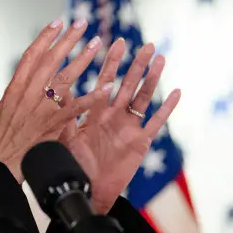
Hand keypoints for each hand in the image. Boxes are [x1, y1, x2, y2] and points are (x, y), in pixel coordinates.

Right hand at [0, 19, 113, 181]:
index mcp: (16, 87)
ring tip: (96, 44)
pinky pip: (77, 107)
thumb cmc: (3, 136)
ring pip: (65, 77)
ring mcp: (41, 107)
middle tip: (82, 24)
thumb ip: (21, 90)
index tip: (59, 22)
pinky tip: (107, 86)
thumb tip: (31, 76)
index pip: (32, 55)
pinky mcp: (53, 123)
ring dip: (82, 59)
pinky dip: (92, 97)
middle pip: (51, 60)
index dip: (46, 37)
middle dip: (68, 40)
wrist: (2, 160)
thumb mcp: (6, 106)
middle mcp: (28, 93)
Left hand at [59, 38, 180, 213]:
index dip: (112, 62)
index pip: (106, 80)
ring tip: (160, 59)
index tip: (117, 41)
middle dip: (137, 64)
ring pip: (143, 98)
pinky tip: (176, 92)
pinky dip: (166, 108)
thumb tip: (57, 86)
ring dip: (152, 79)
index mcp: (96, 112)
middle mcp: (115, 116)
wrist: (84, 190)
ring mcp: (129, 128)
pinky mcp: (140, 143)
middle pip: (129, 84)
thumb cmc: (71, 164)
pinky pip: (155, 122)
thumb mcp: (65, 134)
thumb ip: (66, 110)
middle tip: (147, 45)